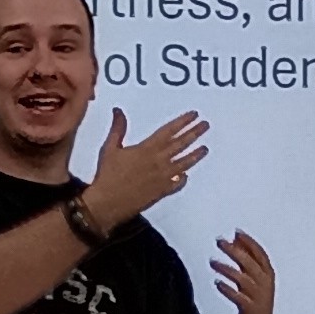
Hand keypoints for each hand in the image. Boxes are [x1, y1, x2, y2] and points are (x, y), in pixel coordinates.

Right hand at [78, 109, 208, 230]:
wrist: (109, 202)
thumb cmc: (108, 175)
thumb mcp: (110, 148)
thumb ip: (118, 128)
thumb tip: (118, 111)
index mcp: (147, 149)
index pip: (169, 131)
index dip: (183, 122)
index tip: (194, 115)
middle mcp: (158, 161)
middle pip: (180, 144)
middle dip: (194, 133)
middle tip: (206, 125)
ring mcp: (162, 177)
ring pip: (183, 163)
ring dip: (195, 155)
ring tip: (205, 148)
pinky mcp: (162, 191)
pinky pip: (177, 183)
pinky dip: (183, 178)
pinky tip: (187, 175)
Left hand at [209, 231, 274, 313]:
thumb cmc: (254, 300)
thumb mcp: (252, 277)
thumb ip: (245, 259)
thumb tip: (235, 238)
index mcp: (268, 275)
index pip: (260, 254)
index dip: (249, 242)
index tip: (236, 232)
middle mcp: (265, 284)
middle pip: (250, 263)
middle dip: (235, 251)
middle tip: (220, 242)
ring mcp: (258, 297)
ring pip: (243, 279)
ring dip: (226, 269)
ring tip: (212, 262)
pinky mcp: (250, 309)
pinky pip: (238, 297)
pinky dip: (228, 290)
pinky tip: (217, 283)